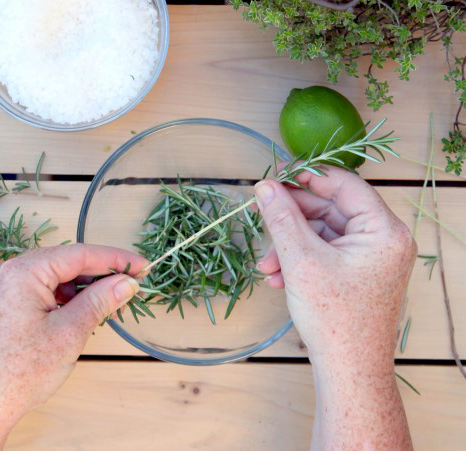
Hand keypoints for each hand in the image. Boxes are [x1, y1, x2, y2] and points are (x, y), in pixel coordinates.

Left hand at [0, 244, 145, 450]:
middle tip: (128, 288)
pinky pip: (35, 291)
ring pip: (50, 278)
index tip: (143, 267)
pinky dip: (59, 299)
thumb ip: (100, 301)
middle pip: (64, 263)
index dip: (115, 259)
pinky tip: (76, 314)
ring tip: (104, 307)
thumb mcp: (68, 334)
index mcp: (23, 272)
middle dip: (98, 275)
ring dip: (79, 288)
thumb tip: (127, 282)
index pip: (79, 254)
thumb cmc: (17, 373)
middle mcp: (7, 272)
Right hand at [254, 166, 415, 449]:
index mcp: (384, 230)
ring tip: (267, 266)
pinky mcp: (359, 275)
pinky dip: (301, 261)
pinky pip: (326, 254)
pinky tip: (279, 277)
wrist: (349, 370)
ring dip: (290, 245)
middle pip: (330, 211)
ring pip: (324, 235)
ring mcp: (372, 259)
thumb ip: (282, 218)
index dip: (307, 178)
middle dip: (291, 221)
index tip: (275, 178)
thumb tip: (265, 187)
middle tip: (261, 217)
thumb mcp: (301, 260)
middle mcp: (384, 240)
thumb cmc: (334, 318)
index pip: (344, 185)